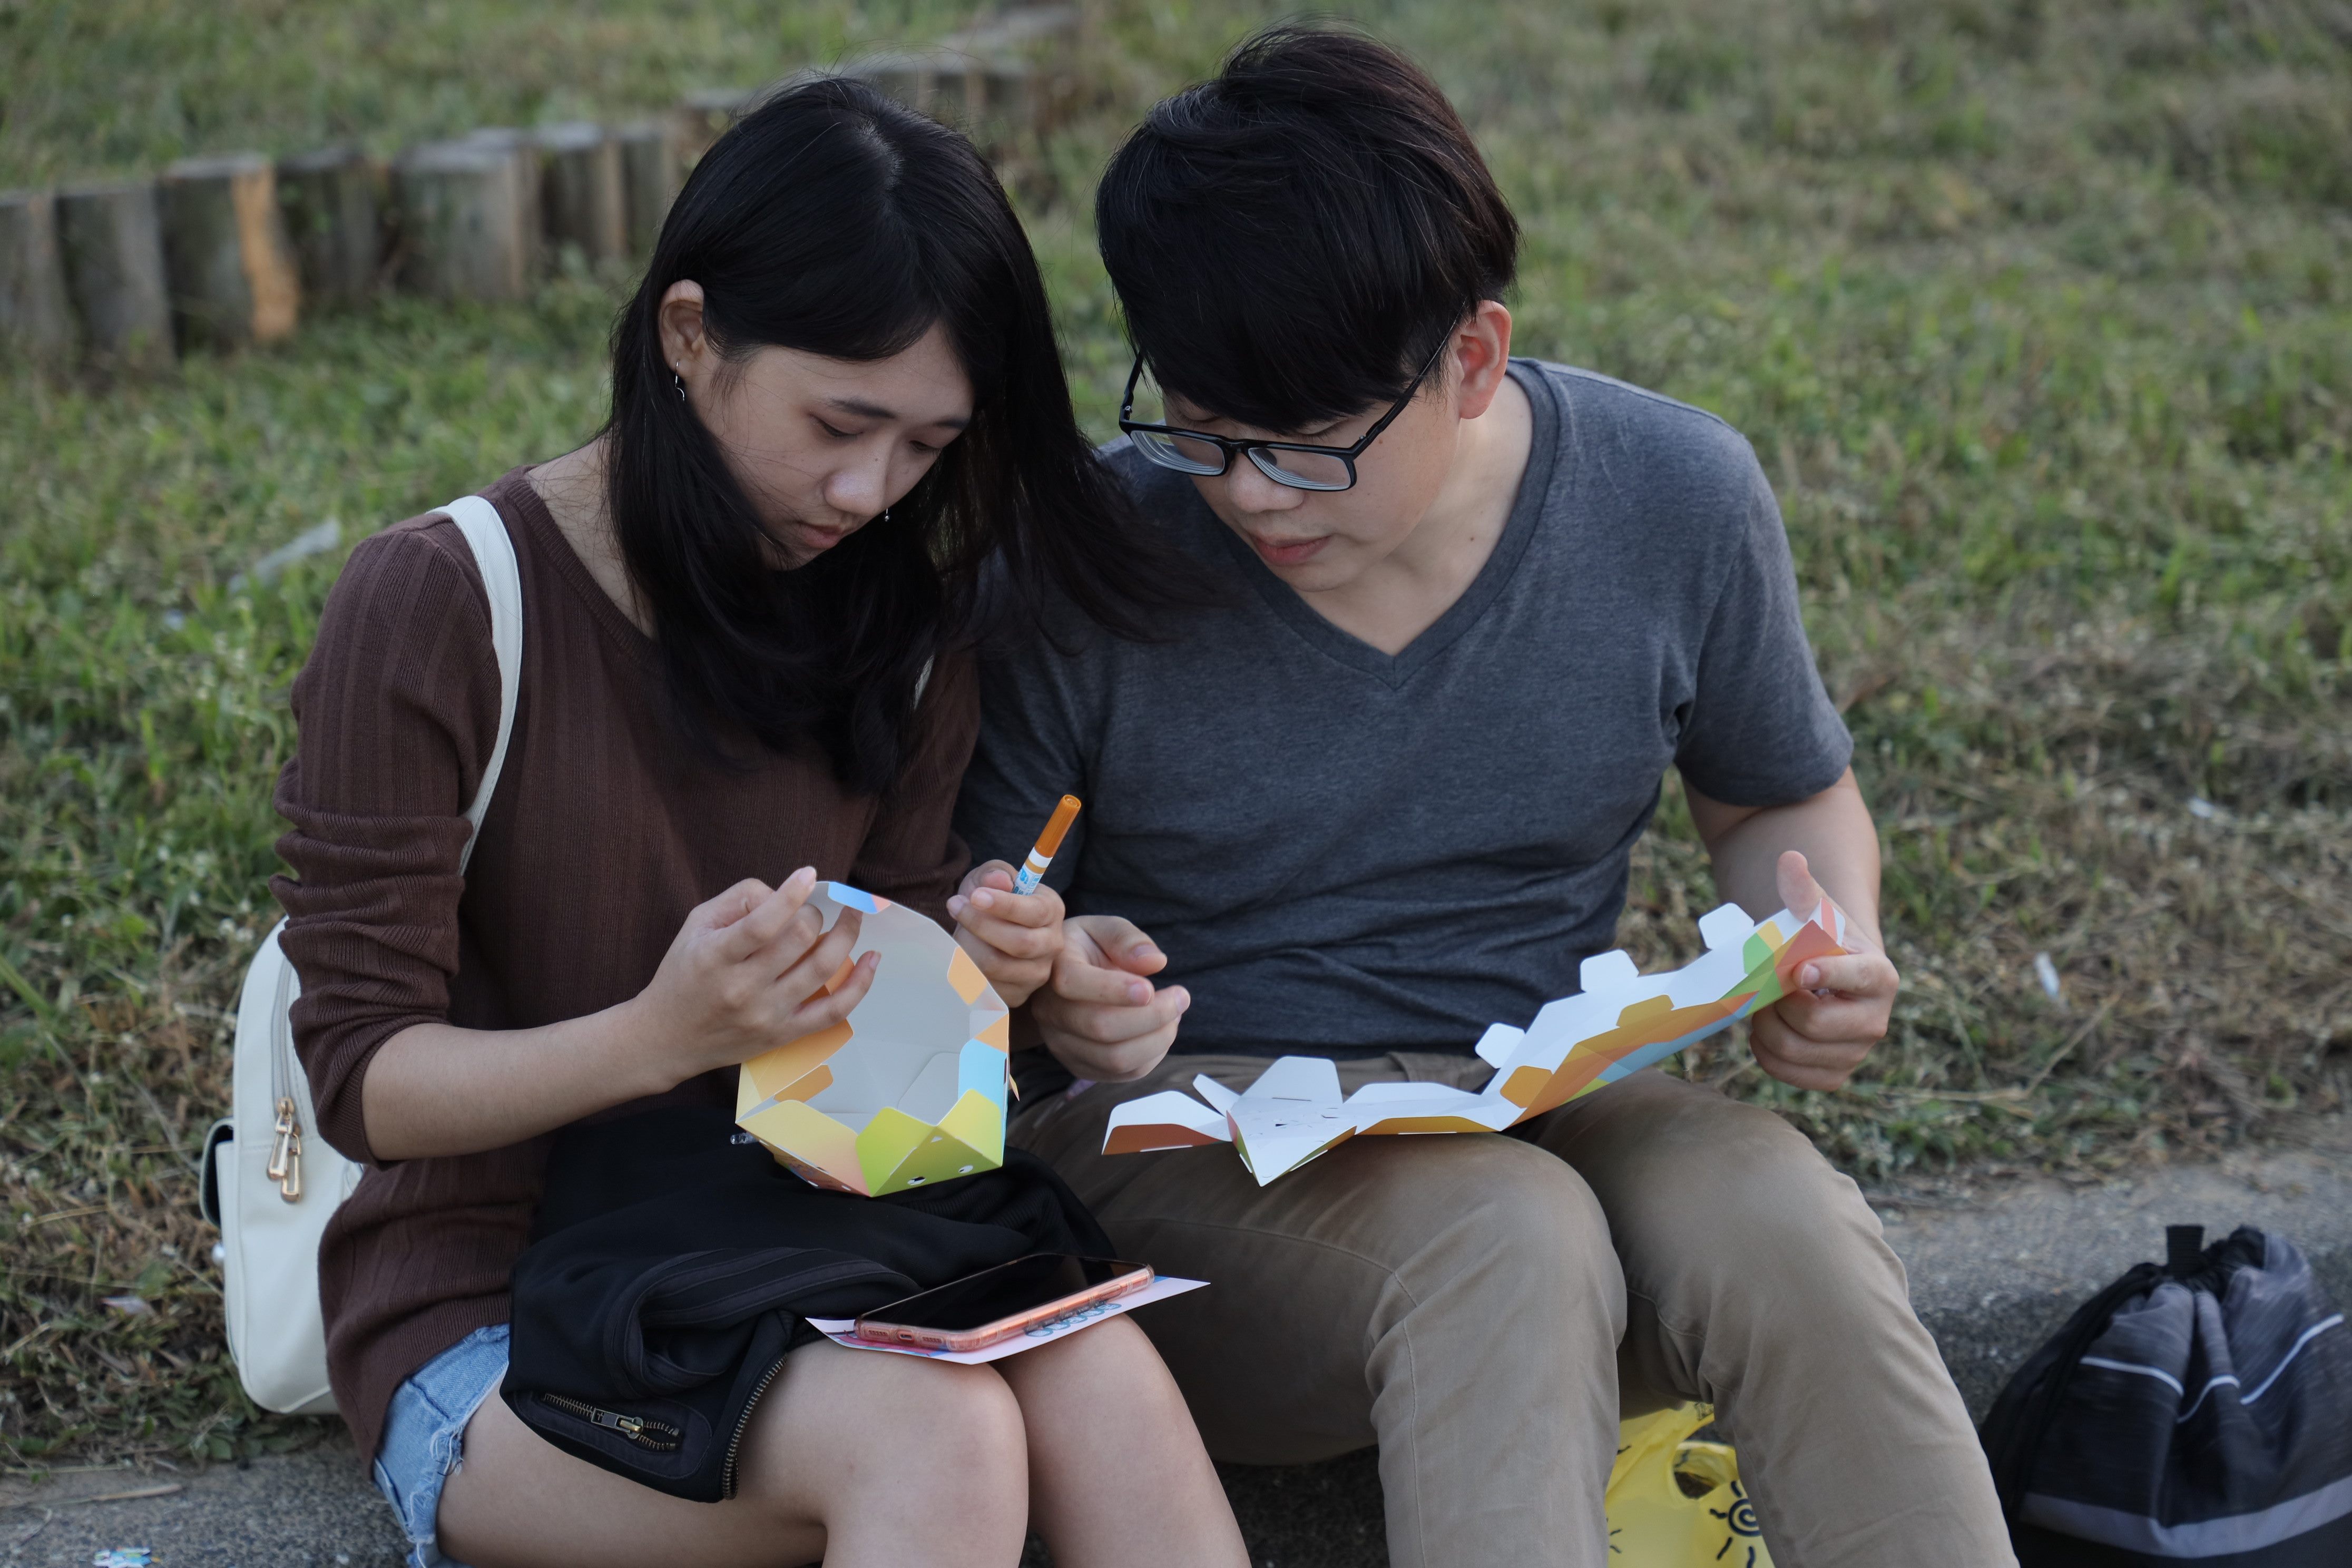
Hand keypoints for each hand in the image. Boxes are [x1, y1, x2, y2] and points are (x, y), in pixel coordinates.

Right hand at [627, 866, 877, 1083]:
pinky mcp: (784, 1035)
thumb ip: (739, 900)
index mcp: (716, 957)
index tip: (808, 874)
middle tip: (818, 908)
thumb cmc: (684, 974)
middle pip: (800, 939)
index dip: (792, 893)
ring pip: (822, 969)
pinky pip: (834, 1012)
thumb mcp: (697, 926)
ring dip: (846, 937)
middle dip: (817, 914)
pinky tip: (872, 960)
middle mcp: (743, 989)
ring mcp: (767, 1015)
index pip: (762, 922)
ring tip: (854, 917)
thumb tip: (784, 893)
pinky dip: (860, 985)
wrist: (666, 1039)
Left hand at [949, 860, 1062, 1007]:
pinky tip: (960, 951)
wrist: (986, 931)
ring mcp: (1036, 974)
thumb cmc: (991, 901)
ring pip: (996, 965)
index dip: (1004, 905)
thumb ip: (995, 873)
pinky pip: (985, 985)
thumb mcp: (991, 878)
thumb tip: (998, 881)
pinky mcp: (1017, 994)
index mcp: (1051, 910)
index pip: (1034, 912)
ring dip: (967, 945)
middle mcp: (1051, 945)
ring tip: (957, 929)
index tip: (975, 896)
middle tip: (955, 905)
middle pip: (1020, 943)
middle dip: (980, 924)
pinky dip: (965, 968)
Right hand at [1029, 915, 1188, 1082]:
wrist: (1065, 981)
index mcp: (1053, 969)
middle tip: (1181, 996)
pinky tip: (1162, 1030)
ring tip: (1175, 1013)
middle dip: (1152, 1015)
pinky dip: (1153, 1055)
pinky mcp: (1081, 1066)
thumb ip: (1127, 939)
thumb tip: (1155, 962)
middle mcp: (1050, 1012)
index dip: (1114, 989)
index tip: (1151, 987)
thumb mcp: (1104, 929)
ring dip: (1158, 1038)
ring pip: (1114, 1057)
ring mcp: (1062, 1044)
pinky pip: (1123, 1073)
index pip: (1072, 984)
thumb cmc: (1089, 950)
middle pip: (1100, 1027)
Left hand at [1749, 851, 1898, 1090]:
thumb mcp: (1815, 914)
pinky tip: (1765, 1034)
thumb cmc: (1822, 943)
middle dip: (1779, 1005)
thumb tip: (1790, 859)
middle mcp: (1876, 1020)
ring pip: (1796, 1052)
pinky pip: (1794, 1077)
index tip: (1800, 970)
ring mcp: (1857, 1052)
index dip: (1830, 976)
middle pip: (1814, 1022)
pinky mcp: (1835, 1075)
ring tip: (1764, 1008)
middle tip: (1766, 989)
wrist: (1830, 978)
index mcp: (1880, 976)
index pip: (1859, 979)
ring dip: (1767, 1030)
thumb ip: (1803, 889)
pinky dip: (1768, 1058)